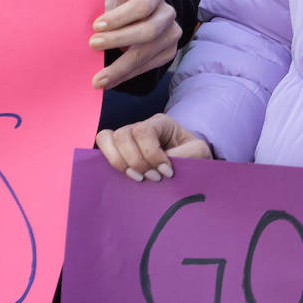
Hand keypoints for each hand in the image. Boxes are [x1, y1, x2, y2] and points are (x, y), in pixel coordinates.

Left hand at [89, 0, 181, 89]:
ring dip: (120, 67)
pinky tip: (109, 81)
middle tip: (93, 45)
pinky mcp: (168, 53)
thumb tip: (84, 28)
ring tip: (99, 78)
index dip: (120, 17)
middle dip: (118, 40)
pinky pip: (146, 67)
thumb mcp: (114, 0)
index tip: (96, 26)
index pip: (142, 5)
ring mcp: (171, 35)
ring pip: (147, 53)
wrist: (140, 15)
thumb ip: (104, 10)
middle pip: (148, 31)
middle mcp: (167, 14)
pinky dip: (125, 75)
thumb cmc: (121, 5)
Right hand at [96, 112, 212, 180]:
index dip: (151, 153)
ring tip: (138, 179)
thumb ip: (190, 155)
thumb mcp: (200, 153)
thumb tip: (167, 165)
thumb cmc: (194, 158)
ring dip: (120, 162)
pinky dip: (109, 159)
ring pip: (107, 138)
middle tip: (154, 178)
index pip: (144, 131)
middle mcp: (138, 127)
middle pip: (123, 135)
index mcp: (160, 123)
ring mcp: (126, 138)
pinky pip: (102, 145)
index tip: (167, 172)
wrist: (189, 170)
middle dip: (136, 160)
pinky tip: (126, 175)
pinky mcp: (118, 150)